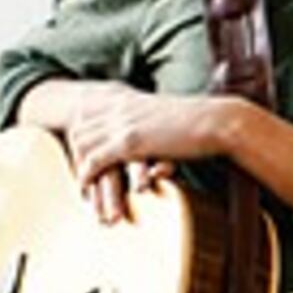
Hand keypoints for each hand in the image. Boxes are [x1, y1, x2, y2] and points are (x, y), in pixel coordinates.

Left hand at [53, 92, 241, 220]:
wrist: (218, 121)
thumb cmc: (200, 124)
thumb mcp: (165, 119)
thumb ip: (150, 126)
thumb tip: (147, 144)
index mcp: (128, 99)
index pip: (88, 117)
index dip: (82, 141)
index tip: (84, 162)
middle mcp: (120, 107)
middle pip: (78, 130)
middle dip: (75, 156)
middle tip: (80, 181)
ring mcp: (122, 122)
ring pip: (81, 147)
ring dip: (81, 172)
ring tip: (84, 193)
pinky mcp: (129, 141)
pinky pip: (95, 160)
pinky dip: (88, 177)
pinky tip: (88, 190)